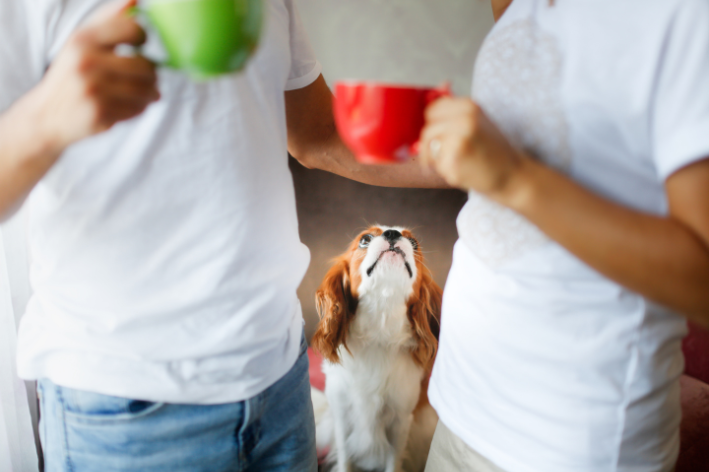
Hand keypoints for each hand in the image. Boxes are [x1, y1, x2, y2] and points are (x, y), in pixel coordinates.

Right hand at [30, 0, 158, 150]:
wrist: (48, 114)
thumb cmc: (71, 73)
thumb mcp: (82, 41)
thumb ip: (109, 20)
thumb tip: (136, 1)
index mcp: (82, 40)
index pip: (132, 29)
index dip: (142, 37)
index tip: (140, 45)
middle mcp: (86, 63)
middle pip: (145, 65)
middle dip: (151, 73)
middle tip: (146, 76)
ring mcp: (94, 90)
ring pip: (146, 89)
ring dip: (150, 92)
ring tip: (142, 92)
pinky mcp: (101, 113)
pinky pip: (138, 109)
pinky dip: (140, 107)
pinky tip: (130, 105)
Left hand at [419, 97, 526, 202]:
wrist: (513, 175)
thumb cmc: (495, 151)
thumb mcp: (479, 122)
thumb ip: (456, 113)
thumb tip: (436, 94)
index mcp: (469, 107)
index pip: (433, 110)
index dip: (434, 125)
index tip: (439, 135)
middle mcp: (463, 120)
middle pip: (427, 131)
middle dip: (431, 145)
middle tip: (447, 154)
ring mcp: (458, 140)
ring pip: (428, 148)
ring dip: (435, 158)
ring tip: (457, 162)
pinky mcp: (454, 160)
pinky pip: (435, 164)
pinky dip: (444, 170)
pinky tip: (463, 170)